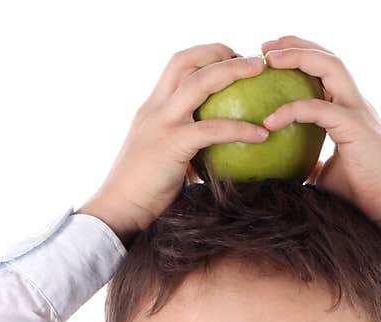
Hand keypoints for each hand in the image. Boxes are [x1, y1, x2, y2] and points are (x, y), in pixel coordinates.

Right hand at [76, 44, 268, 239]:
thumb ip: (182, 152)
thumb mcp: (162, 162)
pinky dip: (240, 129)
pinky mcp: (172, 145)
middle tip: (252, 58)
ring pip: (199, 82)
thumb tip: (210, 159)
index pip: (177, 66)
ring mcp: (162, 124)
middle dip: (220, 51)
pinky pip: (212, 130)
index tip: (231, 60)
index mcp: (152, 109)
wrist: (118, 211)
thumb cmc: (142, 196)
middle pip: (187, 62)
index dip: (205, 56)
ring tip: (260, 71)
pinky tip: (261, 134)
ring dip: (233, 71)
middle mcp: (155, 108)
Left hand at [260, 36, 380, 252]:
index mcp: (350, 112)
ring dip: (298, 57)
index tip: (272, 60)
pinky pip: (318, 109)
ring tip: (269, 58)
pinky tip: (270, 120)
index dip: (302, 60)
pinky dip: (292, 110)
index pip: (327, 73)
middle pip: (328, 58)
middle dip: (297, 45)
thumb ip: (310, 164)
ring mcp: (358, 111)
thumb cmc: (364, 197)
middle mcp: (356, 104)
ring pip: (329, 66)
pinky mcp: (355, 126)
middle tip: (265, 48)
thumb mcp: (327, 177)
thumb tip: (284, 170)